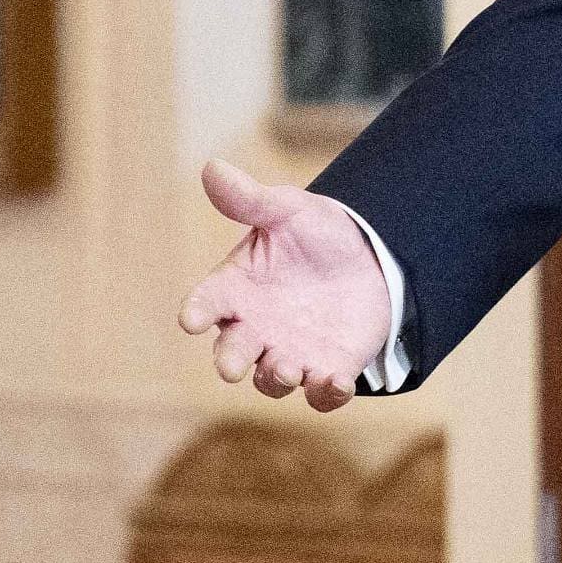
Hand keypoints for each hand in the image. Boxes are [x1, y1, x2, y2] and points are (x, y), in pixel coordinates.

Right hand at [178, 159, 391, 412]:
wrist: (370, 257)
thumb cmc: (315, 234)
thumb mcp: (288, 210)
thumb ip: (250, 200)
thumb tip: (212, 168)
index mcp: (236, 290)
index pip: (205, 303)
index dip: (196, 312)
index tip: (191, 319)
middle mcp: (256, 328)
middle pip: (232, 354)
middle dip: (230, 360)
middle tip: (231, 366)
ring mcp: (291, 353)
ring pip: (272, 380)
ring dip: (276, 378)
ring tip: (287, 367)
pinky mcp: (330, 368)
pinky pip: (323, 394)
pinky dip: (328, 393)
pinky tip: (338, 382)